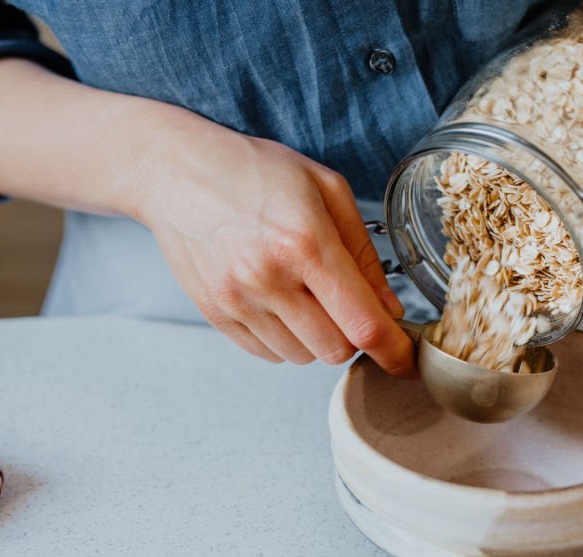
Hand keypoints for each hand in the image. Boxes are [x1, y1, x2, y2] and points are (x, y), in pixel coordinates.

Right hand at [129, 110, 414, 374]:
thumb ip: (364, 254)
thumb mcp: (327, 191)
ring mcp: (237, 300)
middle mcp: (269, 278)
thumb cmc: (257, 172)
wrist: (177, 171)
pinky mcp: (216, 313)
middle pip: (336, 350)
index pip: (362, 324)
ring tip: (304, 293)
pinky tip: (278, 300)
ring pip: (303, 357)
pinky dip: (285, 339)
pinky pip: (269, 353)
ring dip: (317, 338)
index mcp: (306, 243)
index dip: (393, 351)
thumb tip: (389, 309)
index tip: (405, 360)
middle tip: (345, 303)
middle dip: (352, 336)